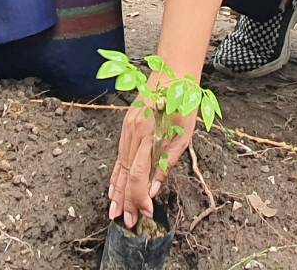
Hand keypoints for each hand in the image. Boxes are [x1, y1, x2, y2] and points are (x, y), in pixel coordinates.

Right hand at [107, 78, 192, 229]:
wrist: (172, 72)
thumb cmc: (183, 100)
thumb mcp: (184, 133)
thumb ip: (168, 162)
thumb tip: (155, 188)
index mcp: (147, 136)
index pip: (139, 176)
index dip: (140, 198)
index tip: (145, 214)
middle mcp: (133, 135)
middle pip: (125, 175)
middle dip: (125, 201)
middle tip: (125, 223)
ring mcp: (127, 130)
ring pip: (119, 167)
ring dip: (117, 192)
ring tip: (114, 212)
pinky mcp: (126, 127)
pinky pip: (119, 156)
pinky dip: (115, 175)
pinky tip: (113, 188)